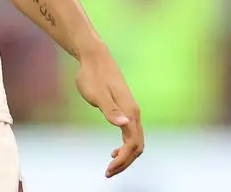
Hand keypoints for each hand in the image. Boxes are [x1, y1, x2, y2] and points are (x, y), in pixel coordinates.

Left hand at [75, 46, 143, 177]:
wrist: (95, 58)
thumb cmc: (93, 75)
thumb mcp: (97, 94)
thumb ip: (110, 110)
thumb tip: (124, 124)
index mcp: (130, 112)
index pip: (132, 145)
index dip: (122, 160)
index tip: (108, 170)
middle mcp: (134, 113)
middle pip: (137, 146)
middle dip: (125, 162)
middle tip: (108, 173)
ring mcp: (131, 111)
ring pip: (136, 141)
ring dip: (126, 156)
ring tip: (111, 167)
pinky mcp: (126, 109)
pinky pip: (132, 134)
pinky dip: (126, 147)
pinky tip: (114, 151)